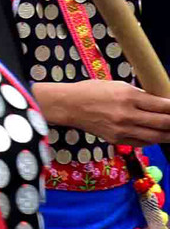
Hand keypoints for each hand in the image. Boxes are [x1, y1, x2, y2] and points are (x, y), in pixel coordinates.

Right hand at [35, 80, 169, 144]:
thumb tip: (160, 103)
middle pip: (163, 123)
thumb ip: (139, 95)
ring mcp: (122, 130)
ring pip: (156, 136)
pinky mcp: (116, 140)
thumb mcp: (118, 86)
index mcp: (129, 97)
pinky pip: (142, 142)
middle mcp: (127, 115)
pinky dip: (153, 140)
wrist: (68, 106)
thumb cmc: (91, 91)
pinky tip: (157, 136)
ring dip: (169, 135)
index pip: (163, 106)